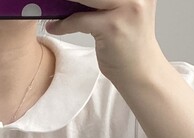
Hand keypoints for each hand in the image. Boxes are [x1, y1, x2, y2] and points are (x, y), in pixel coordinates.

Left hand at [45, 0, 163, 86]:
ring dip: (63, 3)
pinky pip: (79, 20)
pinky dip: (63, 24)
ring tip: (51, 7)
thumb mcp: (121, 12)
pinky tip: (54, 27)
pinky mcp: (113, 27)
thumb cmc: (129, 44)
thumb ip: (102, 1)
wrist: (142, 73)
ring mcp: (127, 9)